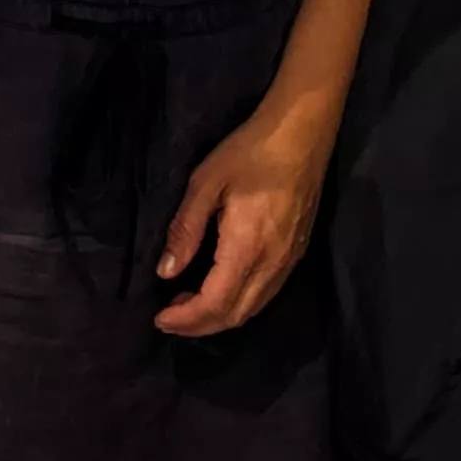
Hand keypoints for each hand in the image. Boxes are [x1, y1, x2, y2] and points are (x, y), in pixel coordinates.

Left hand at [154, 111, 335, 337]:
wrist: (302, 135)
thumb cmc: (249, 153)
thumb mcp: (205, 183)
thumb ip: (185, 230)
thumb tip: (166, 272)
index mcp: (247, 248)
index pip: (215, 303)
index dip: (186, 319)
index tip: (159, 318)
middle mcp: (272, 264)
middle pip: (236, 316)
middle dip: (199, 326)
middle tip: (169, 319)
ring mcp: (289, 261)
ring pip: (253, 309)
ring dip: (220, 317)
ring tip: (187, 305)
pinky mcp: (296, 253)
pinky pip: (266, 295)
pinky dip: (239, 304)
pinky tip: (220, 288)